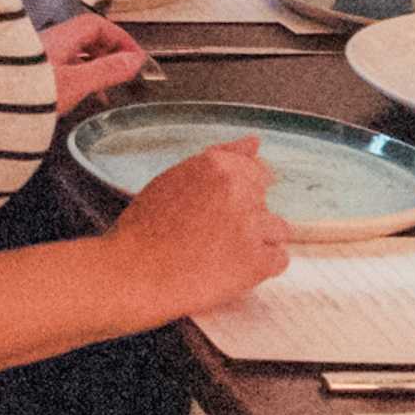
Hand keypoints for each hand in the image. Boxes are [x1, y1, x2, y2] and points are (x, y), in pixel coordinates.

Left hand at [38, 13, 153, 113]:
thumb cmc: (26, 94)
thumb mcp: (76, 84)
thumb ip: (106, 71)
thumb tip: (133, 61)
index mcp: (60, 38)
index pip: (96, 25)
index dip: (119, 37)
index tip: (135, 55)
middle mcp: (49, 42)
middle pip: (86, 38)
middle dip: (109, 51)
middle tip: (125, 69)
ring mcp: (39, 57)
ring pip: (74, 54)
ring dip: (95, 66)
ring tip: (109, 86)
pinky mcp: (32, 73)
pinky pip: (63, 67)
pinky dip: (79, 76)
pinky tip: (83, 94)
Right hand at [98, 135, 288, 324]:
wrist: (135, 273)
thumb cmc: (146, 227)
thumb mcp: (176, 178)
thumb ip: (221, 157)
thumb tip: (255, 142)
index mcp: (218, 165)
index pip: (258, 170)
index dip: (241, 192)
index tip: (223, 210)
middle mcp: (239, 189)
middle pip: (266, 200)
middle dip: (247, 216)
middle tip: (213, 235)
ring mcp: (251, 226)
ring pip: (278, 229)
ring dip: (258, 241)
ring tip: (223, 254)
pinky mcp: (257, 261)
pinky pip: (279, 259)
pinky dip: (261, 267)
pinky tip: (232, 269)